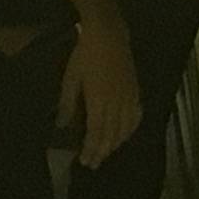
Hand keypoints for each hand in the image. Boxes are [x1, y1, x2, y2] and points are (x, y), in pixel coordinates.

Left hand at [50, 19, 142, 169]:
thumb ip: (68, 103)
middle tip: (94, 164)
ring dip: (116, 143)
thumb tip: (62, 125)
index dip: (91, 149)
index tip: (85, 161)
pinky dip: (131, 128)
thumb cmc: (85, 55)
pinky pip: (136, 115)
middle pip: (111, 134)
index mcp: (98, 102)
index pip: (96, 133)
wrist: (109, 35)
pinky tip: (126, 133)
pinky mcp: (135, 90)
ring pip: (125, 128)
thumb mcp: (70, 78)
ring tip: (107, 152)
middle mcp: (116, 104)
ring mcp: (128, 97)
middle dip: (102, 151)